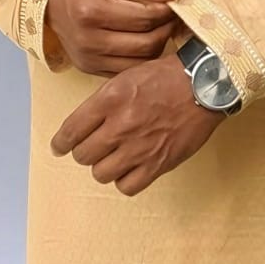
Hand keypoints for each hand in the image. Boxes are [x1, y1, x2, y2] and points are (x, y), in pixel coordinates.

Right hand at [45, 0, 184, 76]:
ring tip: (158, 28)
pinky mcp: (89, 68)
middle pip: (145, 44)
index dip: (165, 11)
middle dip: (165, 30)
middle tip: (171, 17)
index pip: (144, 18)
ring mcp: (88, 58)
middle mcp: (88, 40)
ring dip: (156, 46)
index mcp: (92, 10)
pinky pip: (126, 70)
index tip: (172, 3)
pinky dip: (141, 58)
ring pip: (140, 63)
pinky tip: (143, 40)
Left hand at [50, 53, 225, 195]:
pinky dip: (125, 180)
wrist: (205, 85)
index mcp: (109, 100)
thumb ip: (102, 101)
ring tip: (114, 157)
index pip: (71, 131)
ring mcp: (139, 147)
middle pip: (83, 155)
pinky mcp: (158, 163)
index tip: (59, 147)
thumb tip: (82, 125)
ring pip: (101, 173)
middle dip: (85, 152)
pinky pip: (127, 186)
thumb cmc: (167, 77)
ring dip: (104, 166)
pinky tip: (130, 169)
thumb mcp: (126, 77)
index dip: (61, 143)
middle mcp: (120, 125)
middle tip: (94, 147)